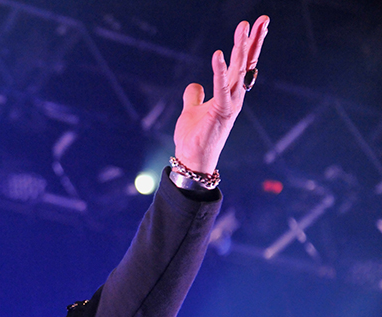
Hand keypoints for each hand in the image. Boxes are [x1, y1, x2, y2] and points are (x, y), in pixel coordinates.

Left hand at [173, 16, 269, 174]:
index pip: (241, 64)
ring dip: (242, 48)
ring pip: (238, 71)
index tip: (254, 25)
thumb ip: (194, 96)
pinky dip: (219, 70)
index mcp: (229, 93)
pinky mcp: (221, 112)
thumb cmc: (194, 137)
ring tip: (245, 26)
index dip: (248, 45)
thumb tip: (194, 84)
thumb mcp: (192, 111)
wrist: (192, 159)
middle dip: (253, 40)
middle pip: (246, 63)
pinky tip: (219, 53)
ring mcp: (230, 104)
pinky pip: (221, 87)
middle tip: (261, 19)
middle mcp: (234, 96)